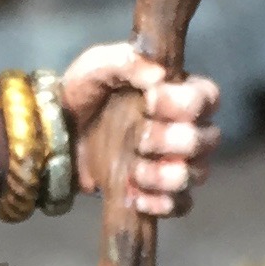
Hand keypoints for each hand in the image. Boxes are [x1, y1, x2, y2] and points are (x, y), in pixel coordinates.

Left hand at [60, 45, 220, 216]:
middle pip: (208, 139)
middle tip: (139, 140)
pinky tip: (135, 197)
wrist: (57, 133)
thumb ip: (126, 61)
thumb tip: (157, 75)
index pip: (207, 98)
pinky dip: (161, 203)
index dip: (185, 103)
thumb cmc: (84, 93)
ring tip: (134, 171)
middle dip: (173, 142)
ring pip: (196, 174)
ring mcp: (175, 162)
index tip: (150, 102)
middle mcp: (186, 128)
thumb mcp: (97, 67)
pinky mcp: (159, 190)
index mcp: (177, 93)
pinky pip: (181, 204)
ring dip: (165, 176)